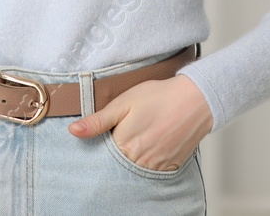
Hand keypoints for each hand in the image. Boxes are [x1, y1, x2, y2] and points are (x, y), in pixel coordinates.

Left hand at [67, 75, 213, 171]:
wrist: (196, 99)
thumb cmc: (160, 97)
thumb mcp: (123, 103)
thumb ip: (98, 120)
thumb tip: (73, 131)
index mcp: (124, 145)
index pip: (102, 157)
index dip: (101, 147)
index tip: (106, 136)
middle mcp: (139, 161)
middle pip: (118, 166)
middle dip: (116, 156)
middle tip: (127, 135)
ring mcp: (156, 166)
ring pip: (135, 170)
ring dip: (132, 160)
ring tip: (139, 139)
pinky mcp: (170, 166)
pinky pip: (153, 172)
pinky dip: (148, 163)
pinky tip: (151, 146)